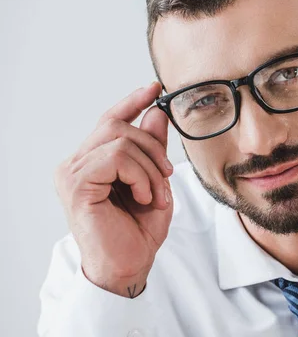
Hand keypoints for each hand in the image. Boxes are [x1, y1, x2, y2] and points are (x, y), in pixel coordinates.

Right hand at [54, 81, 173, 297]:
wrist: (128, 266)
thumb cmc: (137, 230)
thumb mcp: (154, 181)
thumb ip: (152, 150)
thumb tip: (155, 115)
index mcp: (91, 162)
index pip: (110, 122)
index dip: (132, 102)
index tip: (154, 88)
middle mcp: (75, 164)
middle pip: (117, 126)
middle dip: (153, 147)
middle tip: (168, 175)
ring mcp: (72, 173)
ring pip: (120, 140)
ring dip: (150, 167)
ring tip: (156, 194)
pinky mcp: (77, 185)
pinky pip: (117, 158)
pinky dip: (141, 176)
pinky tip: (144, 197)